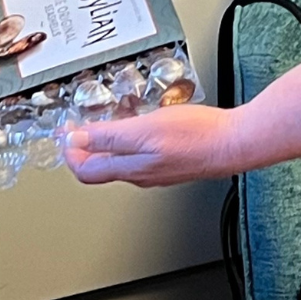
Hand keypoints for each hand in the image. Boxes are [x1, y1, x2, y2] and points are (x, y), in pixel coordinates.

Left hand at [63, 104, 245, 186]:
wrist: (235, 142)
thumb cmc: (197, 137)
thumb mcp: (142, 130)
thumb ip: (108, 137)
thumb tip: (78, 141)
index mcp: (130, 169)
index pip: (86, 171)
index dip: (70, 153)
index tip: (65, 134)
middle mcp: (141, 174)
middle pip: (101, 168)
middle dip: (84, 148)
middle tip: (77, 129)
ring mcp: (158, 169)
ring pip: (121, 162)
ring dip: (106, 145)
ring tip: (101, 126)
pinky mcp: (173, 161)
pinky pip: (141, 155)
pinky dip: (129, 142)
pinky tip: (136, 127)